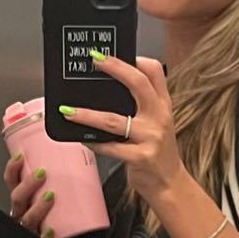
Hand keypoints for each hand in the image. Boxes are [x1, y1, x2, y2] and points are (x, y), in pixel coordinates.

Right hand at [4, 152, 56, 237]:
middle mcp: (23, 212)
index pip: (12, 181)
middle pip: (17, 198)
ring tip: (50, 197)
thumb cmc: (62, 210)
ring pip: (27, 218)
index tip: (20, 156)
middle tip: (42, 173)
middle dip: (27, 184)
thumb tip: (83, 150)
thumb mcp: (57, 189)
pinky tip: (51, 229)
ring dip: (37, 207)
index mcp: (24, 198)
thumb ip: (63, 175)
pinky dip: (44, 235)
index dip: (13, 169)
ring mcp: (31, 228)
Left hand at [60, 55, 183, 208]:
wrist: (170, 184)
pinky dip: (94, 143)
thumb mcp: (157, 123)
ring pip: (114, 120)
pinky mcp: (140, 157)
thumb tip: (108, 89)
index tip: (113, 53)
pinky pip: (110, 147)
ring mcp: (151, 137)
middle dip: (115, 68)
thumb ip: (142, 105)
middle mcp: (159, 117)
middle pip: (138, 84)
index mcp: (163, 105)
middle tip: (94, 61)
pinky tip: (83, 139)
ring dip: (87, 115)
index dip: (136, 58)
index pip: (155, 72)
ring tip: (68, 111)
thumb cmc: (158, 152)